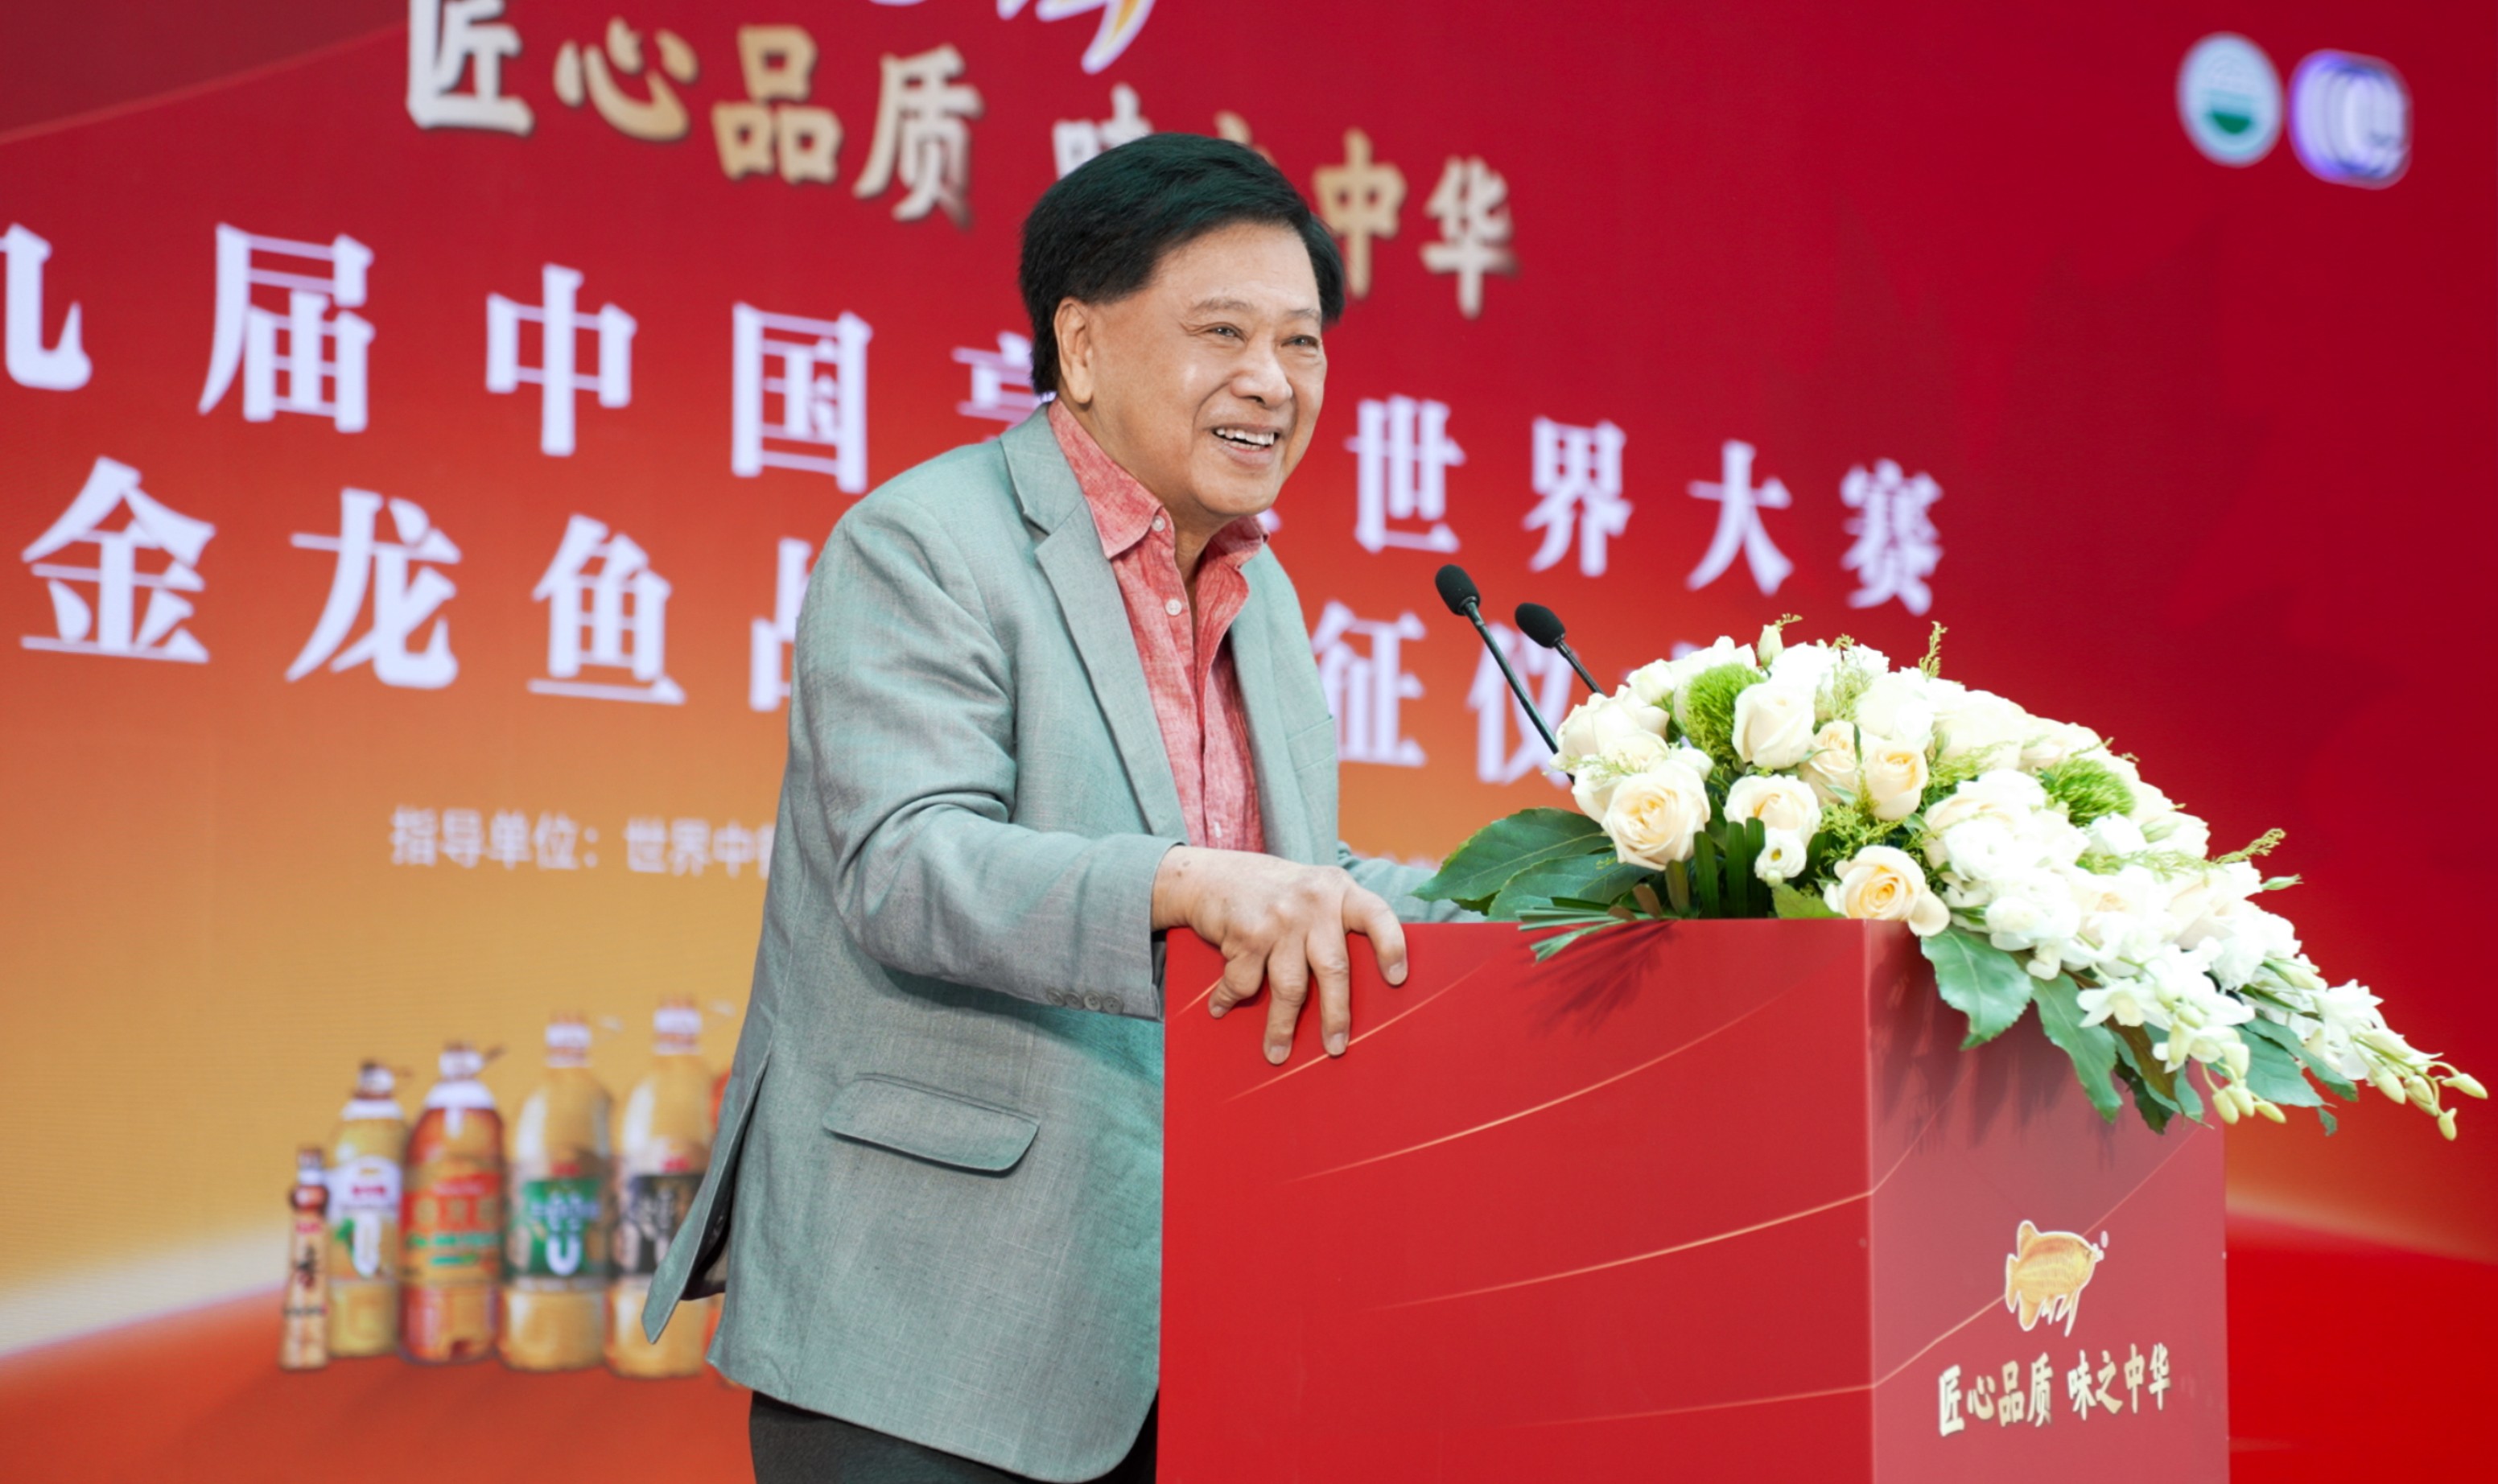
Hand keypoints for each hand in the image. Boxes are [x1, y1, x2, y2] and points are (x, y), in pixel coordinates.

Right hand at [1151, 847, 1408, 1064]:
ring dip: (1281, 1027)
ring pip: (1290, 988)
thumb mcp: (1311, 891)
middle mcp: (1313, 901)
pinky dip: (1230, 999)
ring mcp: (1280, 917)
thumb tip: (1362, 984)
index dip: (1391, 946)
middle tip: (1335, 1048)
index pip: (1377, 916)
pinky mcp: (1247, 933)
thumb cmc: (1270, 892)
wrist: (1208, 874)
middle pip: (1334, 968)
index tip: (1397, 980)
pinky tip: (1221, 1008)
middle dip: (1335, 1015)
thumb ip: (1335, 920)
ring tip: (1278, 1053)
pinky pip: (1246, 982)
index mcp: (1338, 890)